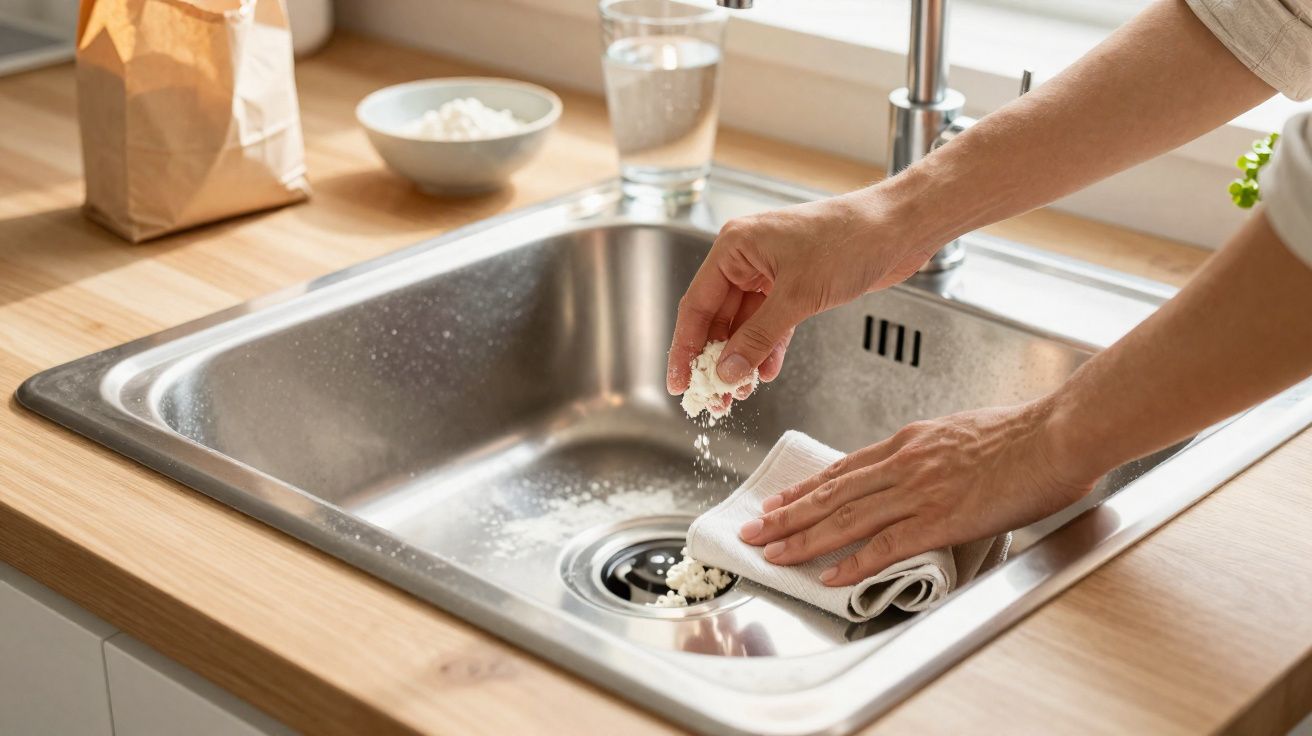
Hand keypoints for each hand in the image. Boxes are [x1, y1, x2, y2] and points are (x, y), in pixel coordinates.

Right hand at [666, 188, 932, 396]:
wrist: (899, 229)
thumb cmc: (851, 239)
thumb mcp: (797, 296)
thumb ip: (758, 338)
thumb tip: (728, 370)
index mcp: (735, 247)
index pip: (696, 304)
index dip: (686, 347)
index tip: (680, 382)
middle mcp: (748, 258)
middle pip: (717, 318)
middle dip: (716, 359)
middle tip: (713, 396)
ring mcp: (772, 272)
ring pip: (744, 325)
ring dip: (742, 358)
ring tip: (740, 392)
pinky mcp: (795, 286)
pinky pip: (770, 324)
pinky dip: (767, 348)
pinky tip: (766, 373)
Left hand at [737, 400, 1097, 585]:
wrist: (1057, 433)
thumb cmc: (1026, 433)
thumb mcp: (964, 431)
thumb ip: (936, 452)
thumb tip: (926, 466)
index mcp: (911, 441)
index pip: (844, 468)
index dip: (806, 488)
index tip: (779, 501)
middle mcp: (905, 463)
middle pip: (832, 492)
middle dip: (787, 514)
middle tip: (753, 529)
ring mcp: (920, 490)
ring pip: (846, 518)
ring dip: (803, 538)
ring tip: (771, 552)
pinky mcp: (941, 518)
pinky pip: (885, 544)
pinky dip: (853, 561)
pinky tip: (828, 574)